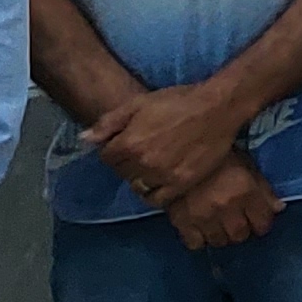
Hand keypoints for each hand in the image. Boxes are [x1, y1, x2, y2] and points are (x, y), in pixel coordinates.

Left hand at [83, 77, 250, 210]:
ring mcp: (162, 176)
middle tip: (141, 152)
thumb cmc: (177, 101)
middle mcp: (142, 163)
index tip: (125, 142)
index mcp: (128, 143)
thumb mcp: (139, 103)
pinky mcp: (181, 185)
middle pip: (121, 172)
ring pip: (137, 186)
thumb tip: (84, 140)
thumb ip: (109, 123)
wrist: (217, 109)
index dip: (114, 149)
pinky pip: (157, 200)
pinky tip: (160, 182)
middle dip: (126, 163)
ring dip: (139, 178)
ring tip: (151, 167)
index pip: (106, 157)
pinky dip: (154, 193)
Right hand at [166, 155, 282, 250]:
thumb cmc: (217, 154)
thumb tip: (278, 209)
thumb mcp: (245, 163)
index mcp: (245, 191)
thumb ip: (263, 188)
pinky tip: (200, 227)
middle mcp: (225, 207)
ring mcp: (202, 216)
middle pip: (240, 236)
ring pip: (218, 241)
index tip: (256, 218)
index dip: (261, 222)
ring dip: (220, 234)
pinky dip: (199, 238)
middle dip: (241, 229)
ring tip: (217, 222)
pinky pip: (194, 243)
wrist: (178, 147)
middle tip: (235, 219)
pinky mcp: (180, 220)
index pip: (263, 224)